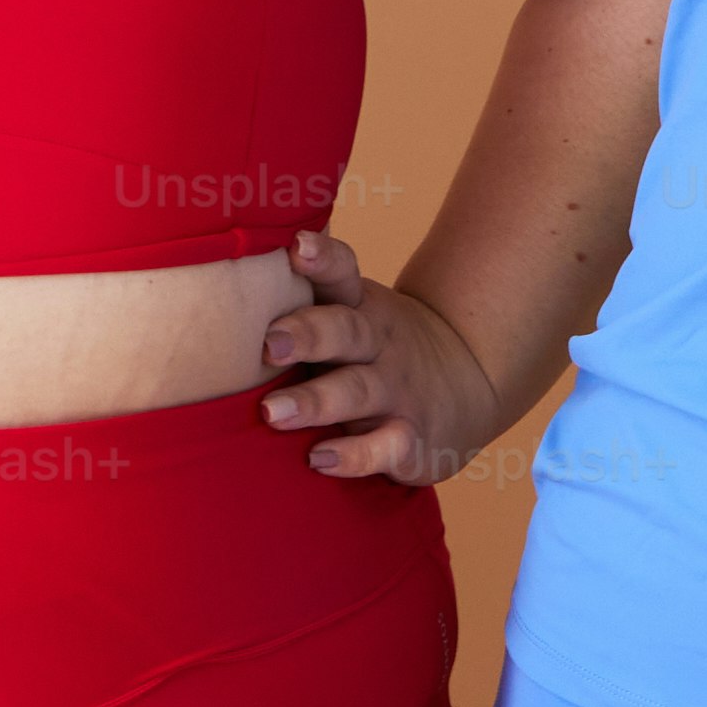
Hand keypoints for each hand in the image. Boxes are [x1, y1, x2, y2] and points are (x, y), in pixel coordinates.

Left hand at [258, 227, 512, 486]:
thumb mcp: (354, 311)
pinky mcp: (411, 440)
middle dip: (307, 335)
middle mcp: (378, 345)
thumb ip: (306, 293)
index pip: (342, 275)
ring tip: (272, 412)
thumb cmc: (378, 346)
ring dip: (315, 402)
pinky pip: (383, 448)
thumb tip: (235, 249)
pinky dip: (354, 455)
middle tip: (269, 344)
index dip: (322, 260)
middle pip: (344, 332)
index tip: (296, 247)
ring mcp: (397, 392)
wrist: (471, 381)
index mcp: (359, 308)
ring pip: (356, 392)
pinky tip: (319, 459)